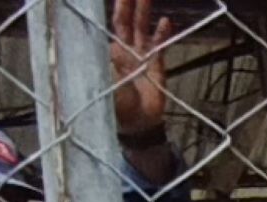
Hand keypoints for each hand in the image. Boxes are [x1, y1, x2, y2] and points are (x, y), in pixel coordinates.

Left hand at [108, 0, 175, 141]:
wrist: (138, 124)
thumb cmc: (116, 107)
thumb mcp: (104, 86)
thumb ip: (102, 69)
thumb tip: (100, 52)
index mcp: (108, 53)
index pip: (106, 25)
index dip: (112, 10)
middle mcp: (124, 50)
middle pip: (125, 21)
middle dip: (127, 4)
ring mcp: (141, 56)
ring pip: (142, 28)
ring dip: (144, 12)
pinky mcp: (156, 65)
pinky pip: (160, 45)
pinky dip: (163, 34)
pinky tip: (166, 21)